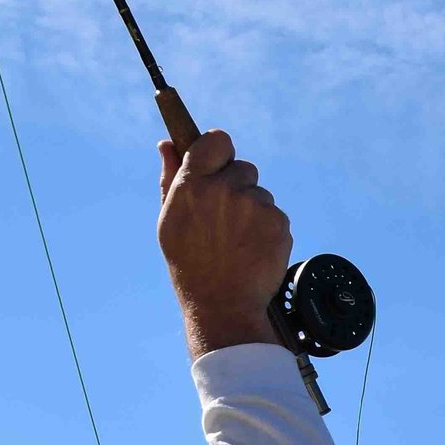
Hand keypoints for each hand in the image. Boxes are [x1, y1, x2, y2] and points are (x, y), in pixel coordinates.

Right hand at [157, 129, 290, 357]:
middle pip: (244, 168)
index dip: (220, 150)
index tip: (220, 161)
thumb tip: (166, 144)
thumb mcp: (170, 221)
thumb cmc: (190, 264)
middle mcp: (224, 189)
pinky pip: (276, 215)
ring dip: (253, 211)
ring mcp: (254, 205)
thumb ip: (170, 178)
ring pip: (261, 193)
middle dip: (238, 186)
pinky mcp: (278, 222)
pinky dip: (269, 230)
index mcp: (193, 184)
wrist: (223, 304)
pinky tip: (253, 249)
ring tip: (238, 240)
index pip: (217, 140)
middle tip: (226, 218)